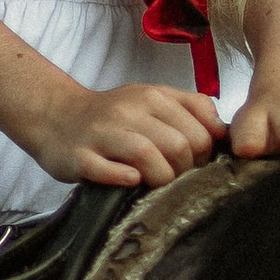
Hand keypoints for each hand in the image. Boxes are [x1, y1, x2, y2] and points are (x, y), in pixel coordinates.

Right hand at [30, 79, 229, 189]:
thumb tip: (222, 133)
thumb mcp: (154, 99)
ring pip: (147, 156)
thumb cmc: (113, 116)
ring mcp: (102, 133)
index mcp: (153, 96)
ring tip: (154, 184)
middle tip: (174, 179)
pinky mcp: (79, 156)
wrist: (57, 116)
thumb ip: (192, 108)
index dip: (204, 155)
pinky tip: (130, 181)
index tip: (192, 164)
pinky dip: (123, 178)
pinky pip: (106, 170)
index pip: (200, 130)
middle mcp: (129, 110)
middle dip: (184, 171)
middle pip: (178, 145)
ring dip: (160, 178)